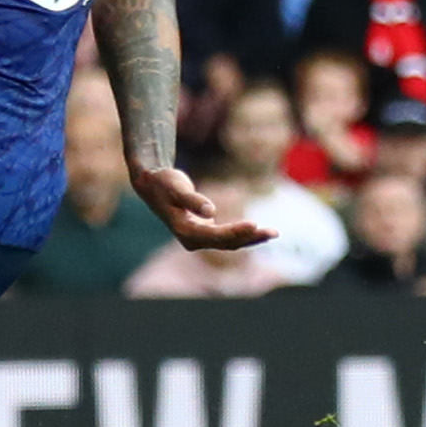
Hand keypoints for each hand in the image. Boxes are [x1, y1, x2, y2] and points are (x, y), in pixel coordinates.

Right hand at [132, 164, 274, 252]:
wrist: (152, 184)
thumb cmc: (163, 183)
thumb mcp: (176, 188)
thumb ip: (193, 200)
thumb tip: (211, 212)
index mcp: (185, 232)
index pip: (216, 236)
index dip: (236, 231)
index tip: (255, 224)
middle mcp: (191, 240)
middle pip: (226, 243)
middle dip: (250, 238)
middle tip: (274, 232)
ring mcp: (197, 238)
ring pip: (229, 243)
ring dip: (250, 239)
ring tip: (274, 233)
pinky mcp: (203, 232)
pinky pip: (226, 237)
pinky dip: (243, 234)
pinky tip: (259, 230)